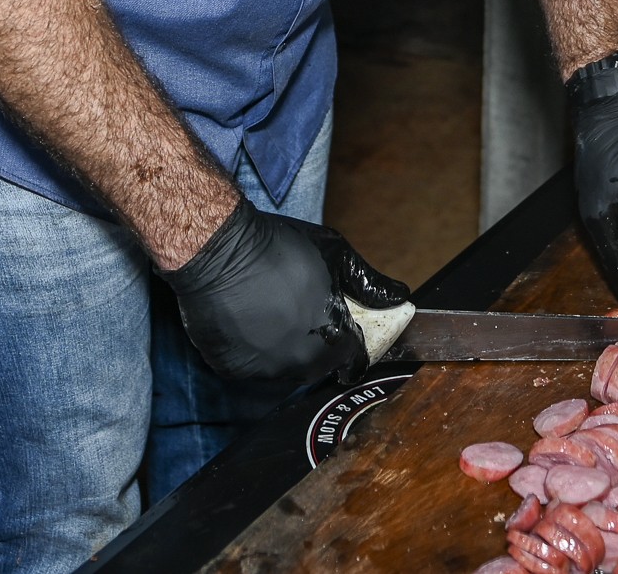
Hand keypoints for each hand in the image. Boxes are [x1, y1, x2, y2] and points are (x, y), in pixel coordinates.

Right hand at [162, 200, 410, 381]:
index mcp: (331, 337)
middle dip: (319, 343)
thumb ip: (369, 282)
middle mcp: (300, 362)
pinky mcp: (234, 369)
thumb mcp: (334, 254)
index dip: (353, 342)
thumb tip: (400, 296)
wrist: (217, 249)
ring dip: (285, 349)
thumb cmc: (278, 246)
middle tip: (303, 313)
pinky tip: (248, 320)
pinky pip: (252, 366)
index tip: (344, 328)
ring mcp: (264, 369)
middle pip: (320, 365)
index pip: (355, 357)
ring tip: (272, 313)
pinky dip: (253, 350)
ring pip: (285, 368)